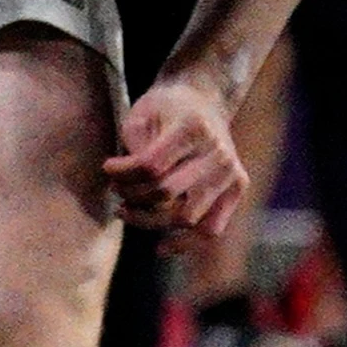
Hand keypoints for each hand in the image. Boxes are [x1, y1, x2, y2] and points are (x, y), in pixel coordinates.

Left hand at [107, 70, 246, 236]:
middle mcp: (218, 152)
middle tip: (117, 192)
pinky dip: (186, 242)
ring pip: (187, 217)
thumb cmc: (164, 109)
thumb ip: (134, 150)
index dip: (122, 173)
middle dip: (133, 197)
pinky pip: (212, 229)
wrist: (203, 100)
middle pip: (167, 193)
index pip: (151, 166)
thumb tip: (127, 188)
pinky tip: (160, 247)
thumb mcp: (140, 115)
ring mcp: (232, 172)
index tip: (107, 169)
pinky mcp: (238, 188)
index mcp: (193, 128)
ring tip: (129, 211)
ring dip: (151, 220)